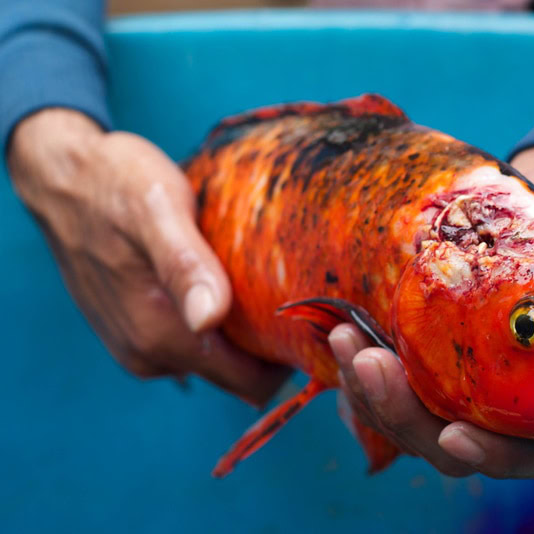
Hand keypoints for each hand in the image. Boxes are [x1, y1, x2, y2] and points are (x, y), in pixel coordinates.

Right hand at [7, 108, 289, 405]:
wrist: (63, 180)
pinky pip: (194, 343)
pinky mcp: (136, 333)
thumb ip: (185, 266)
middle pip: (238, 375)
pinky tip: (227, 285)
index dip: (288, 361)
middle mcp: (150, 355)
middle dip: (271, 347)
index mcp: (162, 334)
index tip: (316, 325)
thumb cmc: (116, 185)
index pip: (250, 383)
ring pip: (218, 359)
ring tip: (265, 286)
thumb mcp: (159, 210)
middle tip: (299, 297)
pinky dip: (217, 325)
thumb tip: (210, 317)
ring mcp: (140, 348)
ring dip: (244, 334)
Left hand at [328, 146, 533, 480]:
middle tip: (369, 361)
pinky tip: (341, 335)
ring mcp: (464, 398)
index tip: (454, 434)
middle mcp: (509, 417)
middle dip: (402, 413)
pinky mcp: (430, 372)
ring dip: (369, 391)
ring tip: (342, 337)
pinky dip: (361, 371)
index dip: (493, 455)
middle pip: (450, 447)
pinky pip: (390, 392)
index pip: (529, 458)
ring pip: (411, 424)